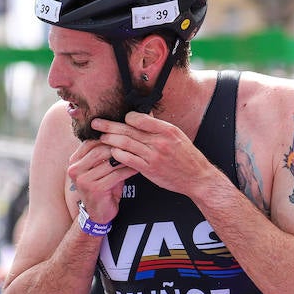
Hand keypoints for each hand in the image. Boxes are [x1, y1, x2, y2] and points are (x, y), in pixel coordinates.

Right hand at [66, 140, 134, 223]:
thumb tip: (117, 132)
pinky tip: (137, 168)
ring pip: (108, 162)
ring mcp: (83, 180)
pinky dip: (128, 170)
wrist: (98, 213)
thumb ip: (102, 153)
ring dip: (125, 158)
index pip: (91, 142)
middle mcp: (74, 169)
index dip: (107, 137)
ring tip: (137, 153)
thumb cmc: (102, 187)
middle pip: (99, 150)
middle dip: (117, 146)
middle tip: (133, 143)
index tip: (123, 134)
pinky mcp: (95, 190)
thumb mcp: (99, 168)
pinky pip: (115, 175)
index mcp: (74, 161)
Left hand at [90, 112, 214, 196]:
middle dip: (109, 126)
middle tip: (96, 123)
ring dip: (110, 140)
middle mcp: (159, 141)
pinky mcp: (149, 170)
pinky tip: (111, 153)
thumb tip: (143, 115)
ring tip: (100, 138)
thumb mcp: (177, 136)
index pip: (139, 118)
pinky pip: (128, 160)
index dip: (126, 118)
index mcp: (167, 130)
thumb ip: (159, 127)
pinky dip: (118, 155)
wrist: (197, 178)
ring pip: (125, 144)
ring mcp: (154, 156)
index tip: (120, 119)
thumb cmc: (187, 156)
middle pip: (128, 130)